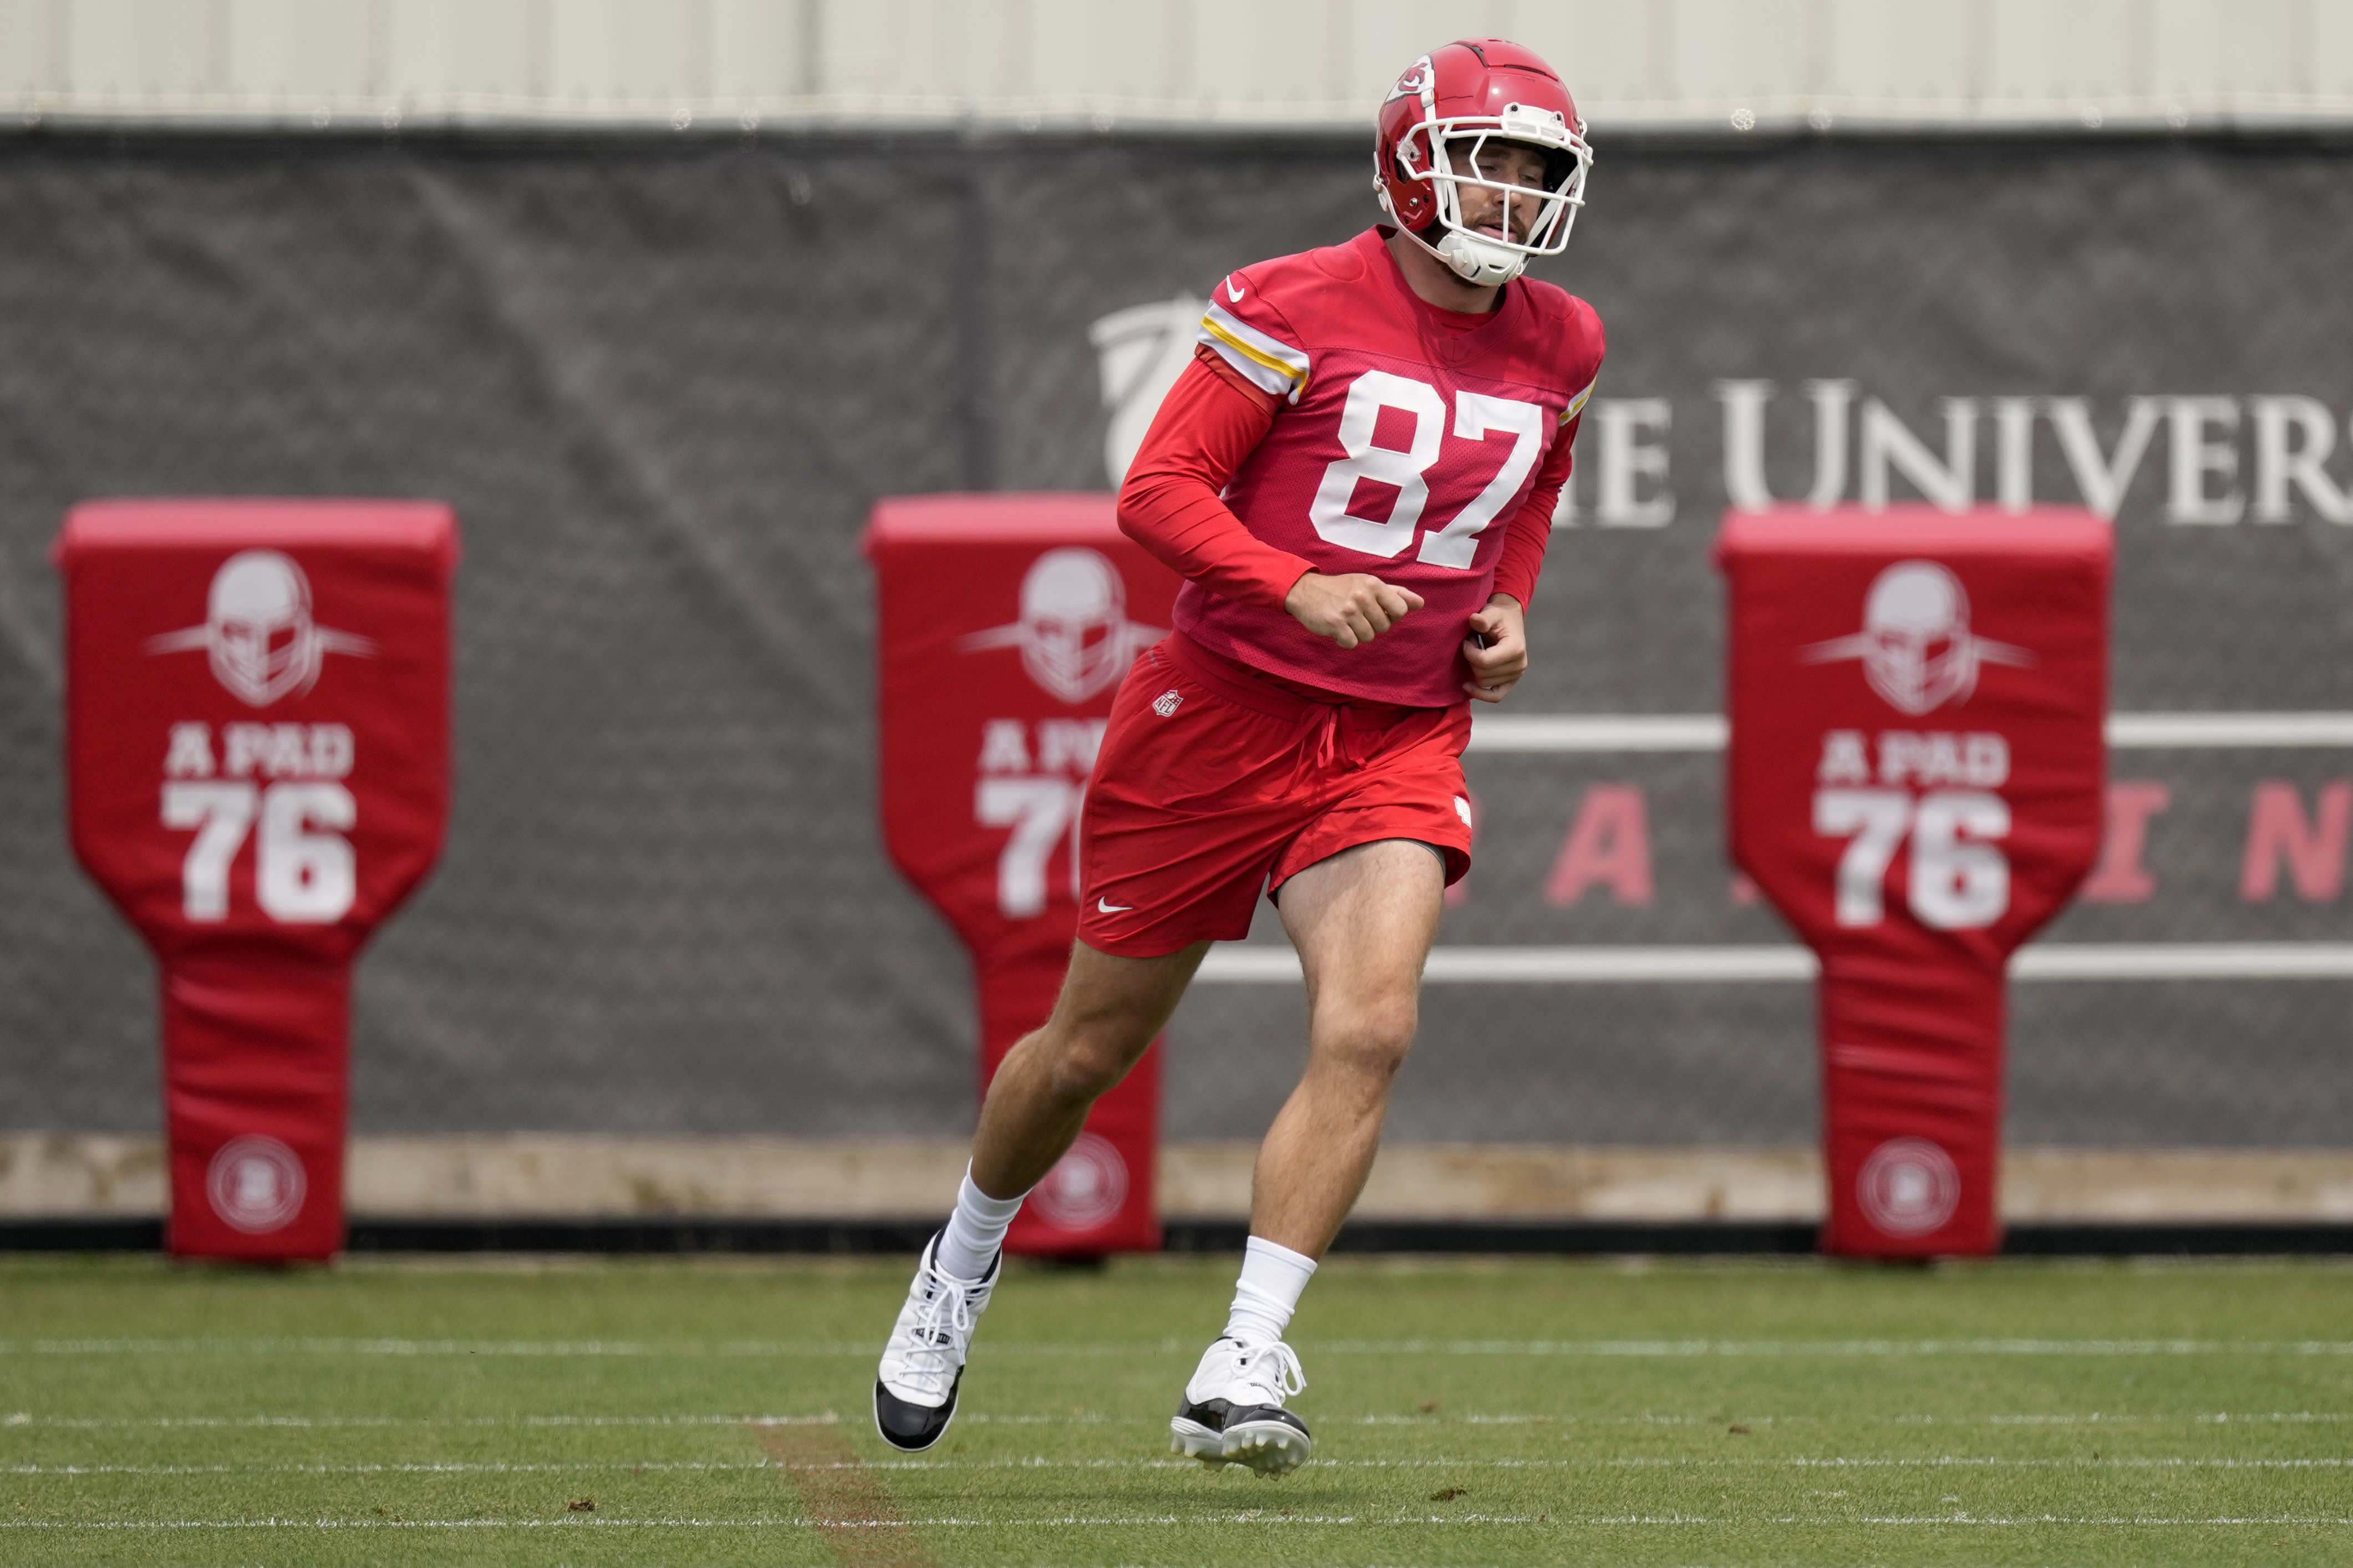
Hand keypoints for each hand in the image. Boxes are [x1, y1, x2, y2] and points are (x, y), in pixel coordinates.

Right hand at [1284, 571, 1425, 649]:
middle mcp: (1362, 596)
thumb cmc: (1341, 588)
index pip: (1400, 610)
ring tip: (1346, 621)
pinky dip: (1345, 640)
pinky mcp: (1336, 625)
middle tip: (1357, 615)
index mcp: (1373, 584)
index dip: (1391, 615)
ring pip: (1368, 637)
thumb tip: (1420, 604)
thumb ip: (1395, 594)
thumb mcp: (1367, 584)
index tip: (1378, 611)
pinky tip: (1338, 629)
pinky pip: (1352, 644)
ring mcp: (1349, 611)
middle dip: (1372, 625)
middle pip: (1384, 627)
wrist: (1305, 591)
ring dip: (1358, 633)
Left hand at [1462, 594, 1527, 703]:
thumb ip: (1483, 618)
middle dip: (1471, 659)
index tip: (1466, 641)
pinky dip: (1481, 694)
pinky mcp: (1511, 681)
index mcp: (1515, 648)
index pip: (1484, 661)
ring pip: (1483, 682)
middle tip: (1472, 644)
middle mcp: (1519, 665)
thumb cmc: (1498, 616)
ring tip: (1477, 651)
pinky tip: (1467, 686)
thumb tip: (1475, 620)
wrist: (1509, 620)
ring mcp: (1516, 675)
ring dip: (1474, 668)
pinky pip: (1495, 696)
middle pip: (1482, 674)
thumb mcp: (1491, 613)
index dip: (1469, 653)